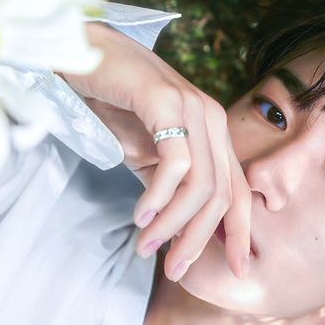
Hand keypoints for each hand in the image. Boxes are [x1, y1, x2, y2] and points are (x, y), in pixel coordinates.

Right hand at [63, 23, 250, 281]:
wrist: (83, 55)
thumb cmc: (115, 106)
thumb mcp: (149, 156)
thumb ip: (171, 188)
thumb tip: (182, 234)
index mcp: (215, 133)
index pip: (238, 191)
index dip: (242, 233)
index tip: (238, 269)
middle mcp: (213, 119)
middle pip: (221, 195)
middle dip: (199, 240)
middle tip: (174, 269)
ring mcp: (192, 107)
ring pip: (201, 184)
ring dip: (174, 224)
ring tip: (147, 245)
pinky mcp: (165, 101)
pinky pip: (175, 163)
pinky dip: (160, 196)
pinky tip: (142, 215)